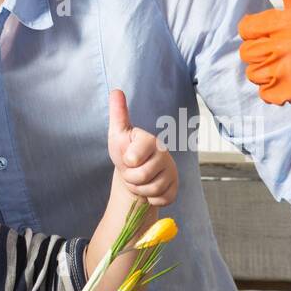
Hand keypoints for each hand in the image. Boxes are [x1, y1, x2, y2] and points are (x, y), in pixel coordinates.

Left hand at [107, 90, 176, 206]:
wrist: (133, 175)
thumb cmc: (125, 152)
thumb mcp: (118, 133)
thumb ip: (118, 113)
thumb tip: (116, 90)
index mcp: (151, 140)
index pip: (137, 155)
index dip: (128, 161)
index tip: (127, 157)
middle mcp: (164, 154)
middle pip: (142, 176)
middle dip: (130, 177)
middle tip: (131, 170)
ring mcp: (172, 172)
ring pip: (152, 189)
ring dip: (139, 189)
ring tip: (138, 179)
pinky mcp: (174, 189)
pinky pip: (161, 200)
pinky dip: (150, 198)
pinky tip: (148, 189)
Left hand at [239, 0, 290, 187]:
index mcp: (288, 19)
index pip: (245, 29)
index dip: (257, 36)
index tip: (275, 39)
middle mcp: (289, 41)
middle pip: (247, 54)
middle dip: (263, 59)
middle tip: (287, 58)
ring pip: (254, 75)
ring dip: (269, 78)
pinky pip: (266, 95)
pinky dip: (278, 96)